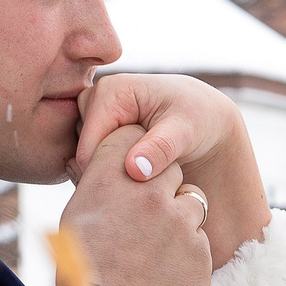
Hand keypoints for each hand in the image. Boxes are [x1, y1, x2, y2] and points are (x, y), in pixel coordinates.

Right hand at [59, 134, 212, 285]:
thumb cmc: (80, 275)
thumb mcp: (74, 222)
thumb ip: (95, 189)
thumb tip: (92, 168)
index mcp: (111, 179)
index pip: (131, 137)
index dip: (135, 152)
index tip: (133, 170)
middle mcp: (149, 192)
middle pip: (170, 169)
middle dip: (163, 187)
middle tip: (146, 217)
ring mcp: (180, 221)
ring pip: (194, 202)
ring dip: (181, 220)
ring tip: (156, 250)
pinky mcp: (202, 251)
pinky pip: (201, 242)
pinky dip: (188, 255)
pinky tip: (165, 276)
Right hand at [74, 73, 270, 269]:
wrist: (204, 118)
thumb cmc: (198, 120)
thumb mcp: (186, 132)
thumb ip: (161, 149)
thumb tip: (134, 169)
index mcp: (111, 91)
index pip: (88, 146)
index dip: (107, 176)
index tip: (136, 195)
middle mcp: (94, 98)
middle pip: (80, 151)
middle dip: (104, 174)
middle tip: (139, 189)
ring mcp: (93, 114)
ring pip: (82, 157)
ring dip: (104, 174)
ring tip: (139, 184)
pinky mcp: (95, 128)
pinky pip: (88, 159)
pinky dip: (105, 173)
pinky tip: (132, 182)